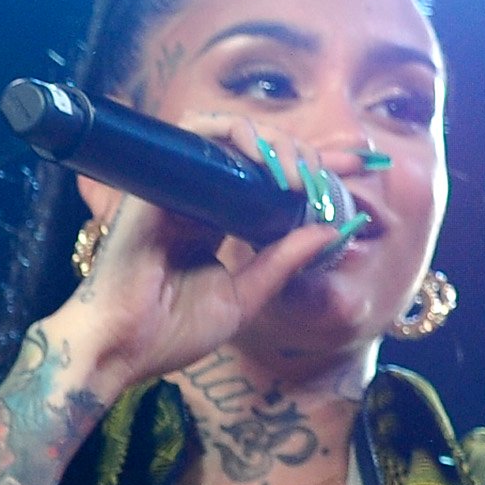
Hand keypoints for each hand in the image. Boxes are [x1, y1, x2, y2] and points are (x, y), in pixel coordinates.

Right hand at [44, 120, 357, 395]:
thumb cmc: (171, 332)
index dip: (316, 165)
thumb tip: (331, 231)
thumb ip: (284, 262)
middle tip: (335, 174)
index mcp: (215, 221)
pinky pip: (198, 137)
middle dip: (306, 152)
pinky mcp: (158, 184)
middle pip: (258, 150)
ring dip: (276, 144)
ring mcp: (175, 187)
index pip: (271, 180)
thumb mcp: (246, 298)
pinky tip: (270, 166)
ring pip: (232, 134)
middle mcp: (196, 197)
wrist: (121, 350)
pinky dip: (239, 139)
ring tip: (302, 176)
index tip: (362, 164)